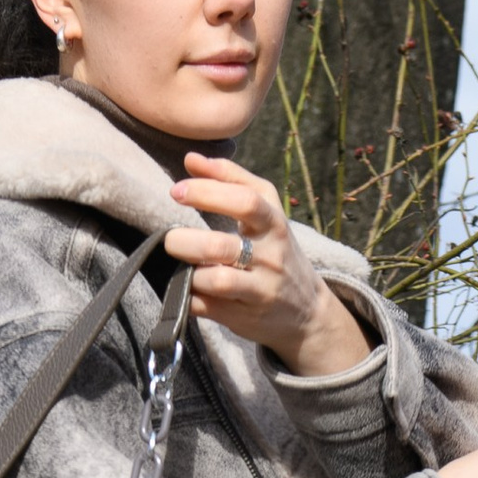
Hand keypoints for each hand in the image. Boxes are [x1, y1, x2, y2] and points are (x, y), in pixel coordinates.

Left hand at [163, 151, 369, 376]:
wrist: (307, 311)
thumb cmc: (277, 250)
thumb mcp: (267, 211)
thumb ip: (231, 180)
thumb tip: (191, 159)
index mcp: (274, 224)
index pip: (245, 201)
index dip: (207, 193)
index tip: (177, 190)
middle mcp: (270, 257)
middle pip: (221, 246)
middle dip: (187, 241)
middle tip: (170, 239)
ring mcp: (258, 291)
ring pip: (217, 281)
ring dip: (190, 273)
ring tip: (182, 265)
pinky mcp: (243, 318)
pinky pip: (207, 307)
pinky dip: (189, 297)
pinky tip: (188, 288)